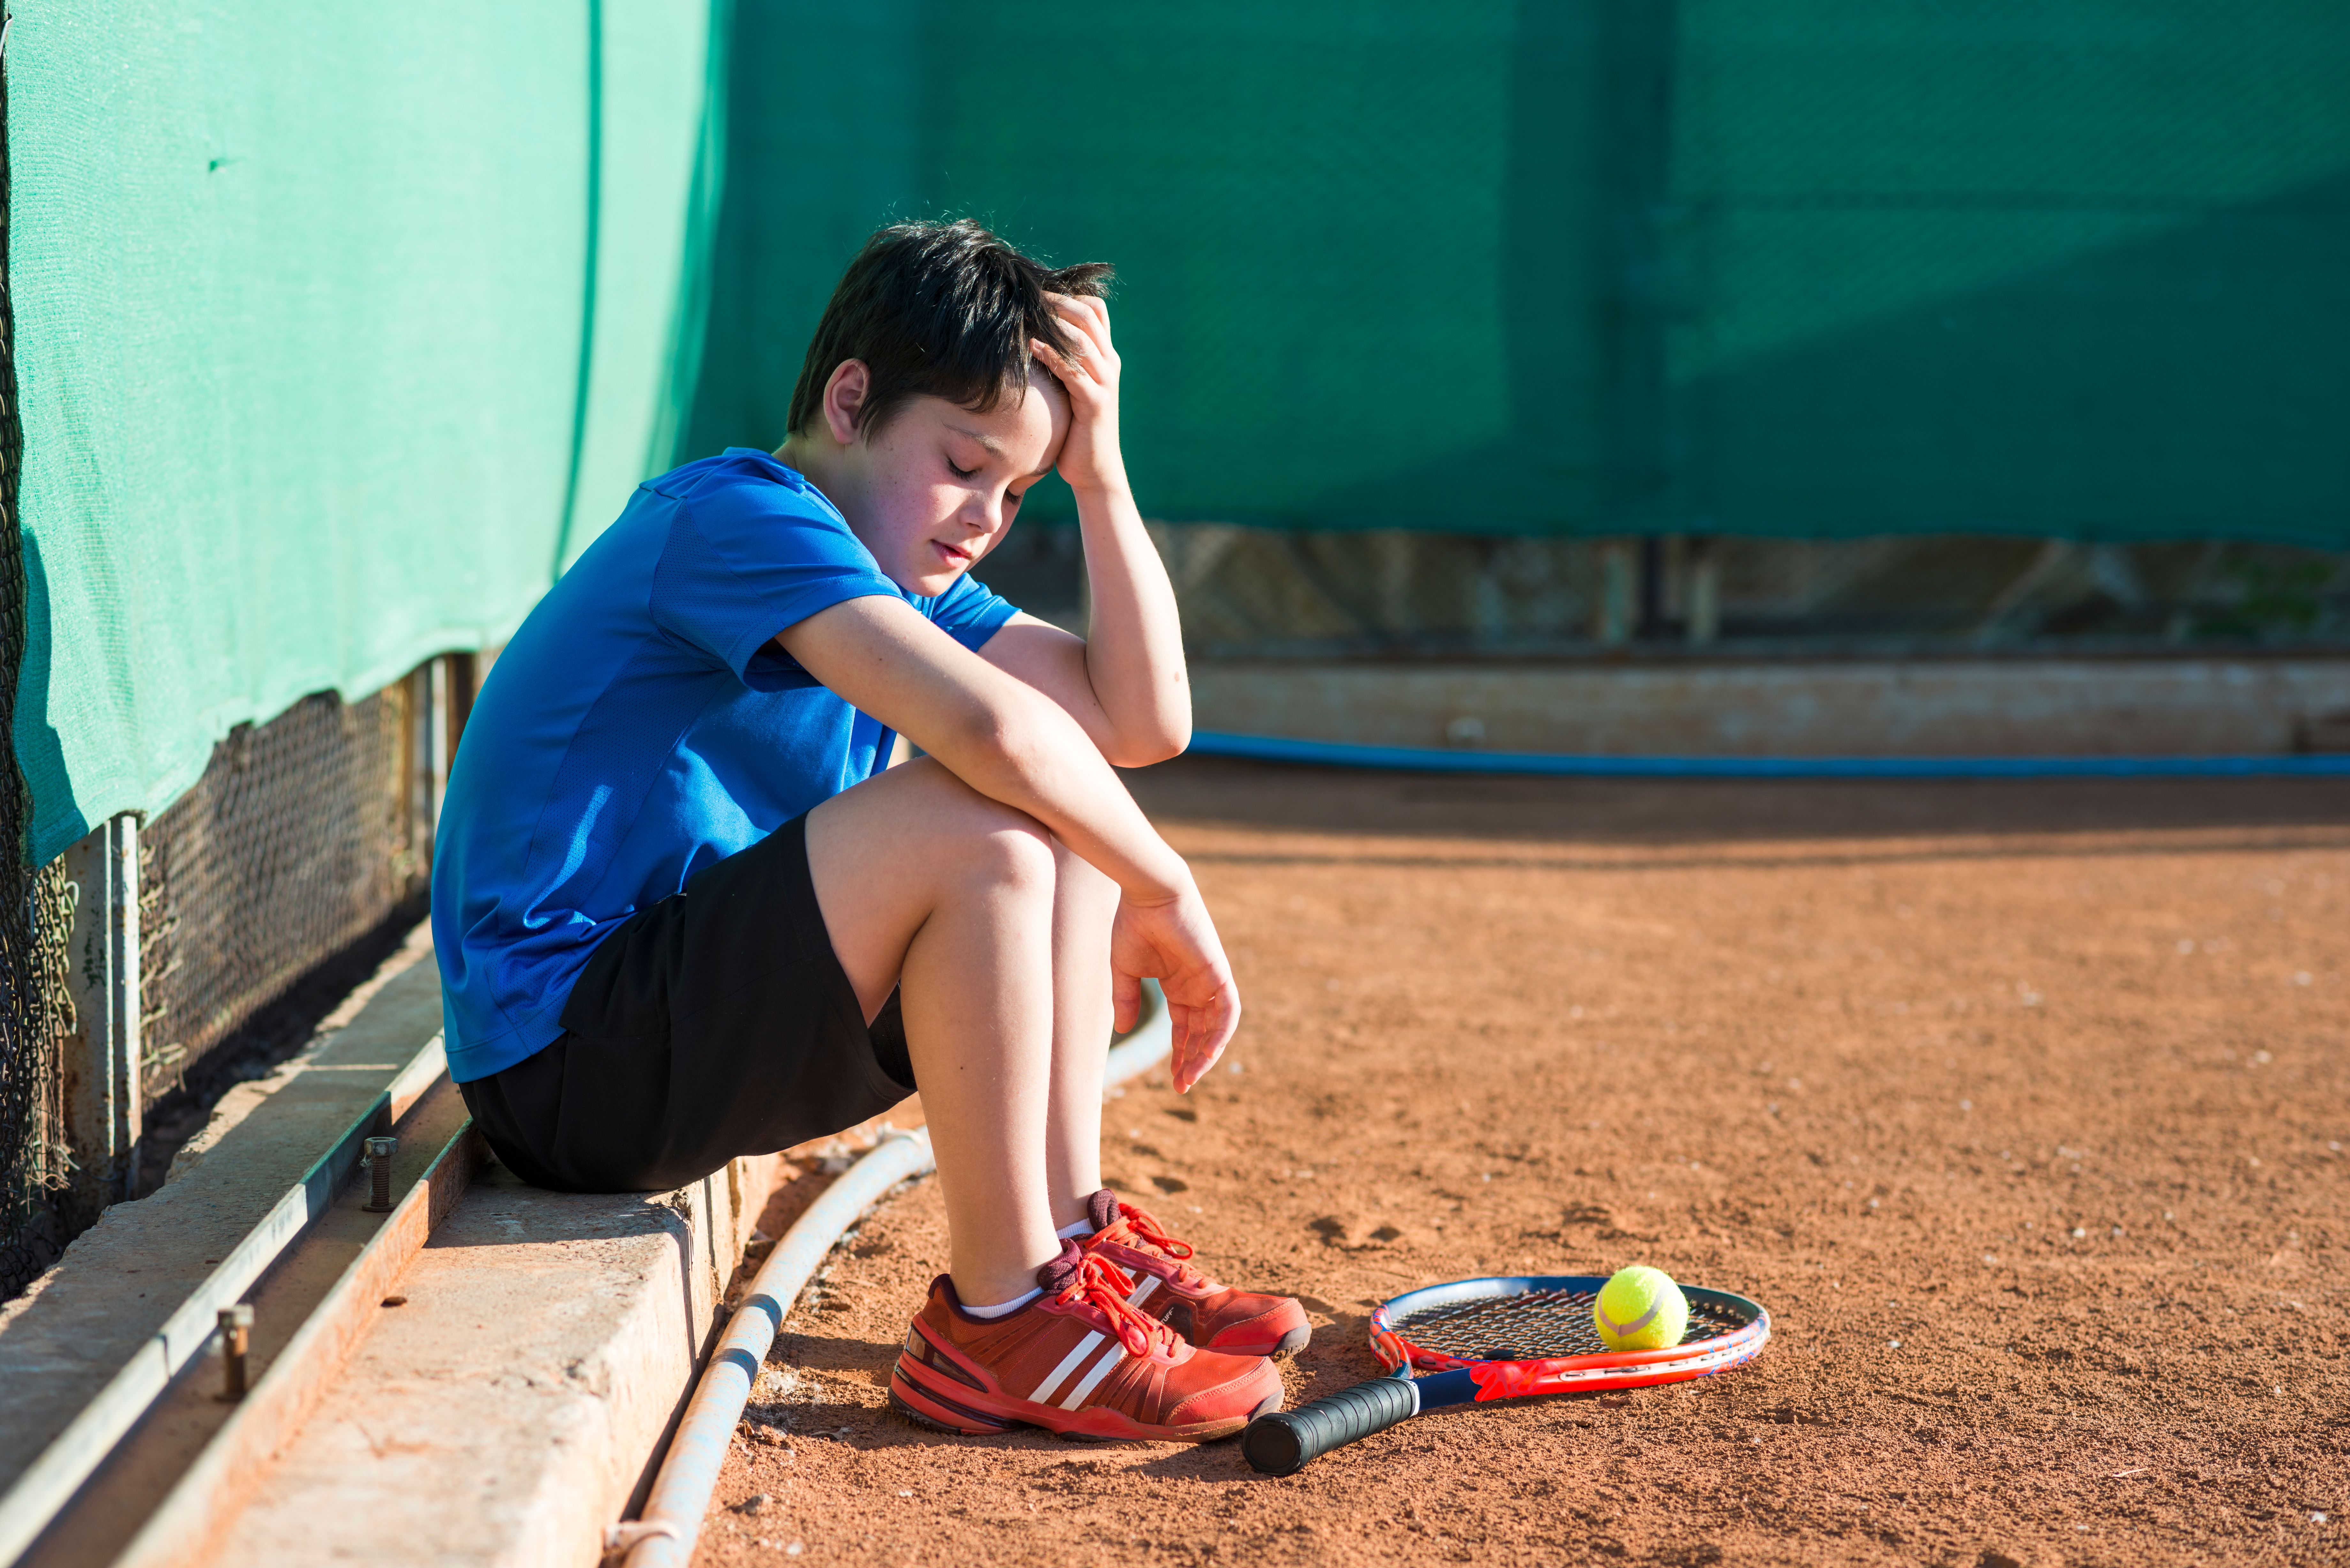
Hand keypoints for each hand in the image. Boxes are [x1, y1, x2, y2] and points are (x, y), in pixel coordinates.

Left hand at [1029, 293, 1124, 499]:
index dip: (1070, 294)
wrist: (1095, 469)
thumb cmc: (1078, 429)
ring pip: (1082, 339)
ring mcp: (1105, 382)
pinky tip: (1032, 345)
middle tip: (1028, 293)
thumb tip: (1033, 338)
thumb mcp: (1073, 389)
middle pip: (1088, 316)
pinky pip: (1073, 371)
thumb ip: (1064, 364)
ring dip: (1053, 322)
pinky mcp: (1094, 402)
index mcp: (1106, 357)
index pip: (1096, 309)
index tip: (1040, 290)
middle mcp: (1110, 364)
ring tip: (1027, 311)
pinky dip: (1052, 354)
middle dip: (1058, 300)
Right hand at [1108, 882, 1240, 1093]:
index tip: (1172, 1080)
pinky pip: (1228, 1011)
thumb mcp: (1124, 971)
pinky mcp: (1219, 973)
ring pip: (1216, 1027)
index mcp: (1177, 986)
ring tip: (1191, 1077)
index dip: (1179, 1054)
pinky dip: (1220, 1033)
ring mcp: (1209, 981)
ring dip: (1206, 1054)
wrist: (1149, 894)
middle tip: (1181, 1086)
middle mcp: (1196, 987)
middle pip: (1201, 1033)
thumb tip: (1124, 1030)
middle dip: (1192, 1061)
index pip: (1184, 1029)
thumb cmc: (1134, 925)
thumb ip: (1126, 1000)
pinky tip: (1207, 1054)